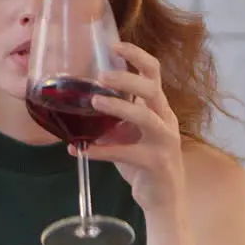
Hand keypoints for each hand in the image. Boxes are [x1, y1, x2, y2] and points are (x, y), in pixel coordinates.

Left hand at [74, 41, 185, 215]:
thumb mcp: (127, 134)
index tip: (114, 45)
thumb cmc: (143, 162)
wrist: (163, 199)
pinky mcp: (156, 163)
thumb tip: (79, 102)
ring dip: (118, 107)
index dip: (137, 56)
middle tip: (99, 76)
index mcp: (159, 108)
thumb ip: (112, 118)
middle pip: (152, 89)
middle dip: (126, 79)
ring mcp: (164, 141)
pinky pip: (127, 153)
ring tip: (94, 101)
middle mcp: (166, 120)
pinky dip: (101, 151)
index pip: (153, 73)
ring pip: (146, 117)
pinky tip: (81, 150)